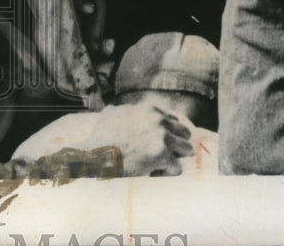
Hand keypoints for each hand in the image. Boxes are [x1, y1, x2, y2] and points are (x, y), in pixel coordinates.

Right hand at [12, 102, 193, 175]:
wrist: (96, 154)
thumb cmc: (100, 136)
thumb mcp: (110, 114)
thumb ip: (121, 110)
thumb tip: (117, 110)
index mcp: (149, 109)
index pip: (172, 119)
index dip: (169, 132)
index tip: (164, 142)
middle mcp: (159, 120)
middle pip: (185, 132)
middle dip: (177, 144)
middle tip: (167, 155)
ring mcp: (162, 137)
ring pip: (187, 149)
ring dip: (176, 158)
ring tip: (163, 165)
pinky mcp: (162, 155)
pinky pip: (177, 168)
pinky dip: (167, 173)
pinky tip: (155, 174)